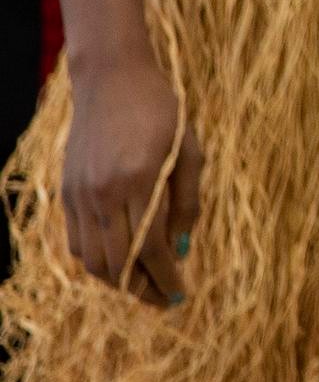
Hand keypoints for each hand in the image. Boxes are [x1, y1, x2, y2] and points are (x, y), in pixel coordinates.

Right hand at [62, 54, 202, 307]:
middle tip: (166, 301)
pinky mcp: (67, 194)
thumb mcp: (188, 149)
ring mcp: (80, 195)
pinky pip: (77, 243)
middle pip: (118, 263)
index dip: (166, 277)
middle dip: (143, 290)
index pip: (150, 248)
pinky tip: (120, 264)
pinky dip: (97, 262)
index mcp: (139, 180)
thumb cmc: (161, 110)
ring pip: (92, 260)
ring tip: (145, 287)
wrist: (111, 80)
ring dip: (118, 282)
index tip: (182, 295)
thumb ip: (187, 200)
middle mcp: (103, 193)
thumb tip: (182, 249)